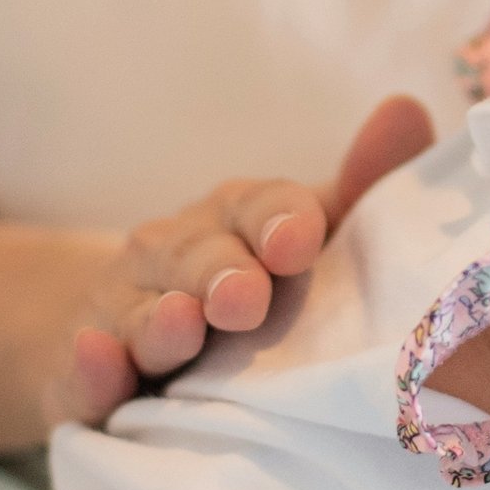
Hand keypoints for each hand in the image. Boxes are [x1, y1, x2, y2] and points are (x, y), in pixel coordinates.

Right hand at [45, 93, 434, 428]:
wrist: (126, 343)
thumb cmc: (249, 284)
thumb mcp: (304, 239)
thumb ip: (363, 187)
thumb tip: (407, 110)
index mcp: (233, 220)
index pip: (256, 206)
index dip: (277, 219)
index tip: (300, 240)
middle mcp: (171, 256)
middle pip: (193, 257)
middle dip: (220, 272)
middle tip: (246, 297)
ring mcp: (120, 314)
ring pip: (136, 314)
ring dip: (158, 321)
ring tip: (183, 324)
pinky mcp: (84, 379)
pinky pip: (82, 375)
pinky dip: (90, 370)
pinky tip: (99, 359)